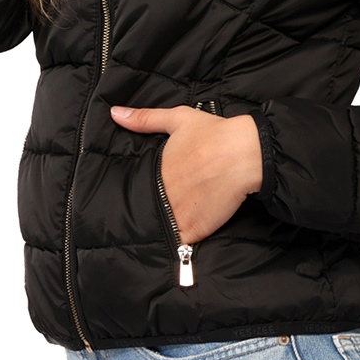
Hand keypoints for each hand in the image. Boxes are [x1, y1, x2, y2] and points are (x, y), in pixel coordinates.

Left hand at [110, 106, 262, 244]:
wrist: (243, 153)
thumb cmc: (214, 134)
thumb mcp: (177, 119)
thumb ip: (145, 119)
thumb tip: (115, 113)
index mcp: (155, 171)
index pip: (139, 187)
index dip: (141, 190)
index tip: (145, 191)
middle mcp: (161, 194)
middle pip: (147, 208)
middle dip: (151, 209)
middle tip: (157, 209)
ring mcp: (175, 214)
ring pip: (159, 228)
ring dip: (160, 229)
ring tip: (163, 229)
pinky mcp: (193, 230)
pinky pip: (177, 245)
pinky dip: (176, 245)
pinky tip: (178, 242)